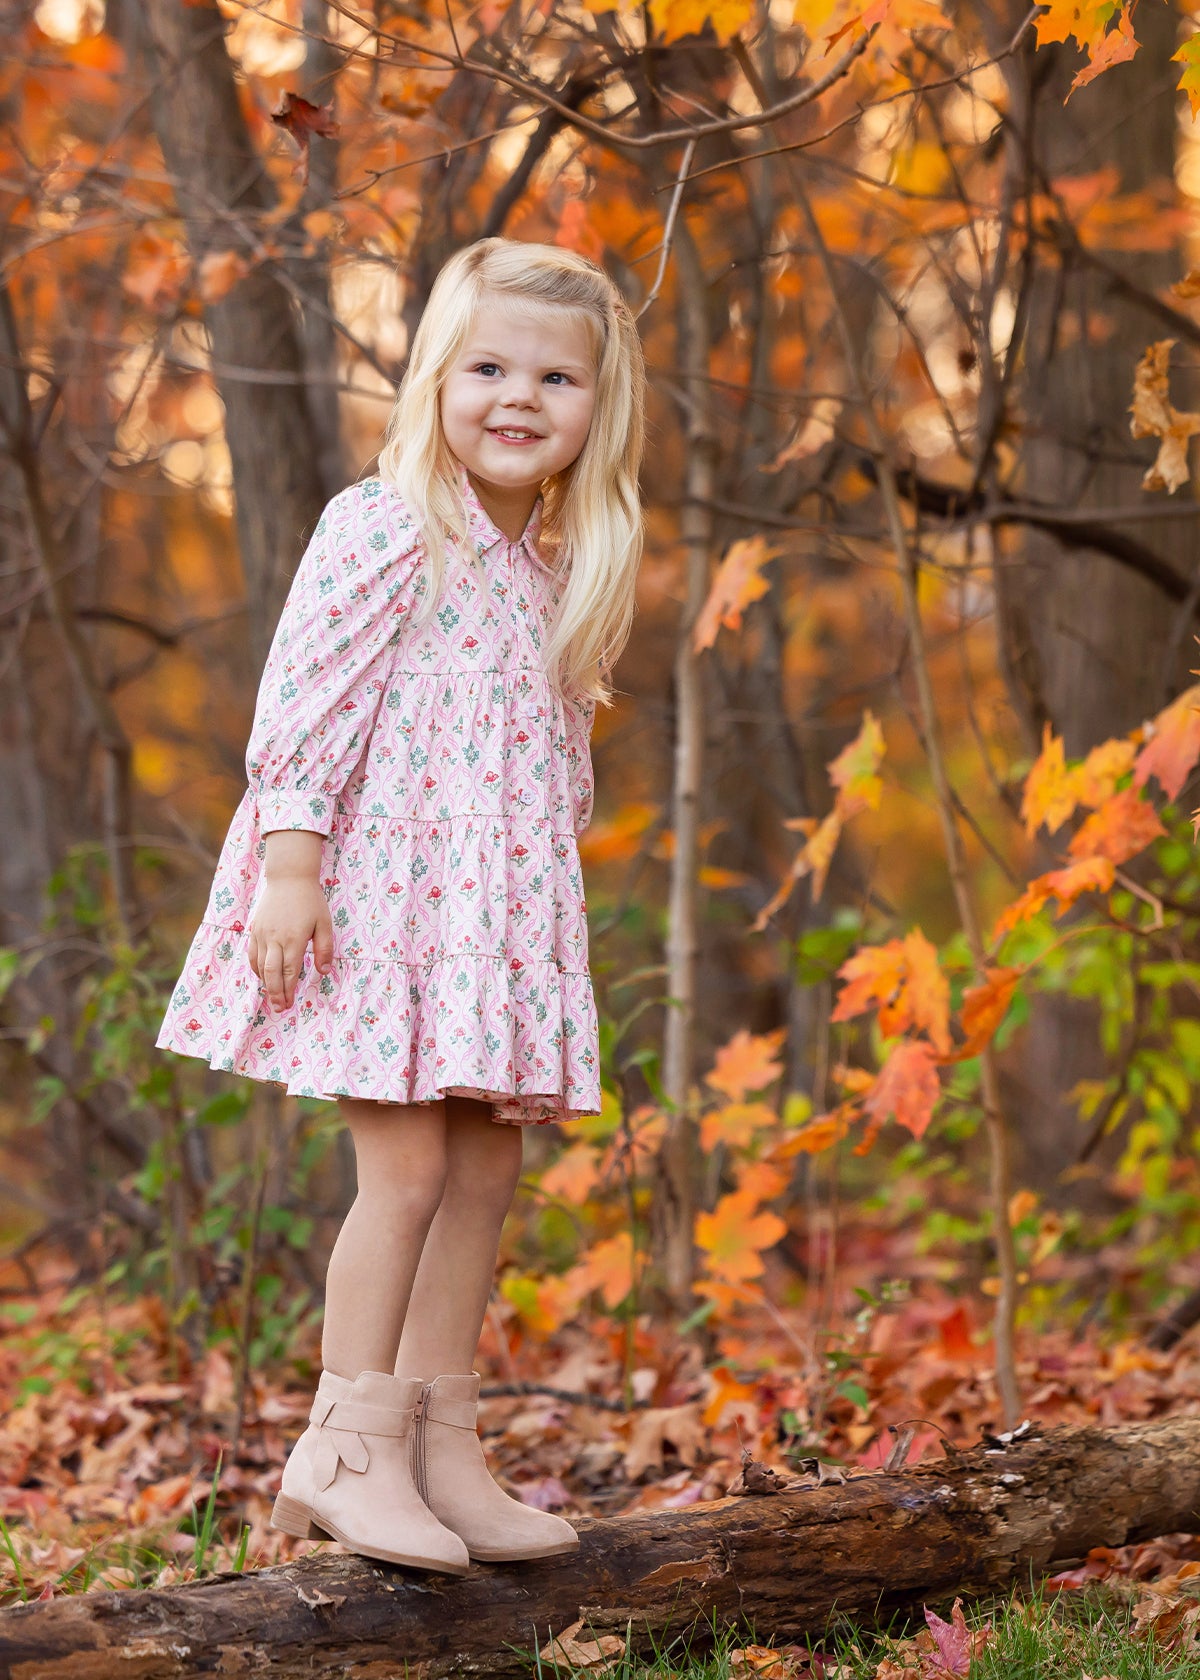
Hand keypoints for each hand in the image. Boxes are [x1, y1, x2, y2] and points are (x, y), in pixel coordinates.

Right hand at [247, 876, 334, 1010]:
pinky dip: (256, 969)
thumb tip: (324, 972)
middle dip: (275, 994)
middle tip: (280, 1008)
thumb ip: (324, 949)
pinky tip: (263, 977)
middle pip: (272, 974)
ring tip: (272, 997)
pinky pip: (252, 955)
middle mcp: (274, 939)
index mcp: (293, 939)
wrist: (288, 878)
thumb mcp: (324, 923)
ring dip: (265, 984)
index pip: (289, 972)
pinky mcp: (255, 930)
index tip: (290, 1004)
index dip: (289, 990)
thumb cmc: (310, 901)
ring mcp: (262, 934)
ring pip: (259, 966)